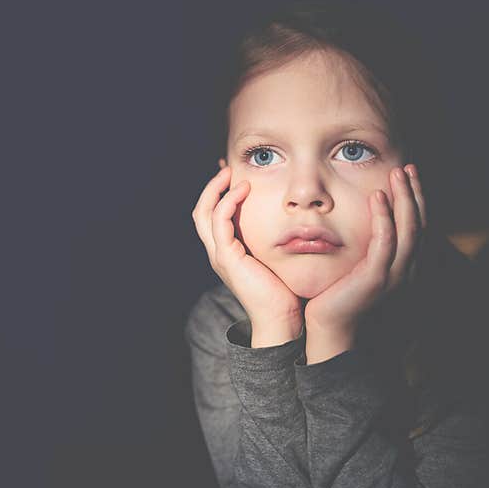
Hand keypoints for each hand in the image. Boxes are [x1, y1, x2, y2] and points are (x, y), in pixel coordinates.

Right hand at [192, 161, 303, 344]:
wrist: (281, 319)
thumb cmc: (283, 291)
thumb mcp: (275, 257)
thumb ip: (272, 239)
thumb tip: (287, 219)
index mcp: (227, 252)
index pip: (212, 216)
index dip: (218, 194)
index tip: (232, 175)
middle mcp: (218, 253)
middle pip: (200, 212)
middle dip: (212, 187)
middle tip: (228, 168)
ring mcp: (219, 256)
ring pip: (204, 214)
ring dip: (216, 189)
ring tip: (232, 174)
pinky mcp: (227, 258)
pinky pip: (220, 222)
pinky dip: (228, 202)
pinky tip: (243, 190)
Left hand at [303, 164, 426, 357]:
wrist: (331, 334)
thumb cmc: (338, 301)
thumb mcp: (356, 270)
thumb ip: (366, 250)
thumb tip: (362, 226)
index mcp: (403, 268)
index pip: (417, 227)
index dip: (415, 200)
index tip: (408, 175)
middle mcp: (406, 271)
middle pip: (419, 224)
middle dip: (415, 193)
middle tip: (408, 166)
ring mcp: (394, 276)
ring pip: (407, 229)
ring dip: (404, 198)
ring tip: (397, 173)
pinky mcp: (376, 280)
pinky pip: (385, 243)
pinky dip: (384, 218)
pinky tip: (378, 197)